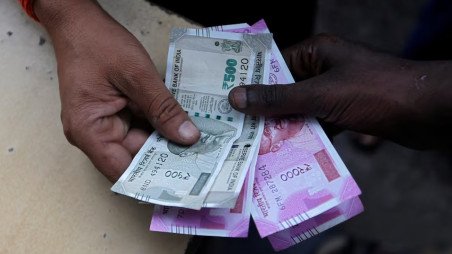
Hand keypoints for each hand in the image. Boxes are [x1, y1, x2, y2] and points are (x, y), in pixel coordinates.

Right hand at [35, 0, 199, 180]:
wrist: (79, 22)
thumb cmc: (99, 44)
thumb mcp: (137, 76)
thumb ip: (163, 109)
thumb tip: (187, 138)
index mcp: (89, 131)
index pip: (122, 171)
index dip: (152, 180)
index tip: (183, 182)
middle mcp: (94, 134)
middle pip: (135, 158)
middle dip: (166, 158)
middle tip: (201, 160)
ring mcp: (105, 124)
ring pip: (141, 143)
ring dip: (166, 142)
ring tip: (199, 146)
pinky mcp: (116, 114)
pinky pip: (141, 127)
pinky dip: (160, 126)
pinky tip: (183, 126)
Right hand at [228, 34, 451, 148]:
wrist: (428, 112)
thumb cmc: (375, 91)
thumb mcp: (320, 94)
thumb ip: (278, 98)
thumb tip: (237, 97)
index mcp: (316, 53)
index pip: (274, 65)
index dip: (250, 82)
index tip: (226, 100)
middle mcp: (324, 69)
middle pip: (285, 90)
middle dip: (264, 110)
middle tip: (235, 128)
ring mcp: (335, 92)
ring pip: (299, 110)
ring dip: (283, 127)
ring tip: (254, 145)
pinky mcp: (346, 113)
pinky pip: (316, 124)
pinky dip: (304, 137)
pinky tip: (286, 153)